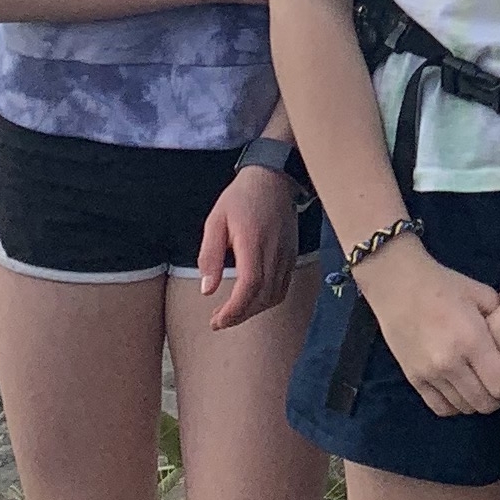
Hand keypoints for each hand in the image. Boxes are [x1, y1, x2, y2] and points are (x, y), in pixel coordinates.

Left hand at [196, 163, 297, 329]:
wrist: (272, 178)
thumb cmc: (241, 198)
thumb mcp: (216, 221)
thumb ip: (210, 256)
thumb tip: (207, 290)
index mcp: (253, 242)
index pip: (249, 286)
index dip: (234, 310)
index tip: (216, 321)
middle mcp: (274, 252)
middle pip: (263, 297)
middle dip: (240, 316)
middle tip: (219, 321)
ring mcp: (287, 255)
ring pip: (274, 296)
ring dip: (253, 310)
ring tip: (233, 313)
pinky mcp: (292, 255)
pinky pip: (283, 287)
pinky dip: (267, 301)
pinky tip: (252, 300)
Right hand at [368, 242, 499, 415]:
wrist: (399, 285)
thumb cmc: (445, 286)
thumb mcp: (482, 295)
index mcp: (472, 340)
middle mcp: (451, 362)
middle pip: (485, 404)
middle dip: (498, 398)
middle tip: (497, 382)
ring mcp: (430, 373)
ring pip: (464, 408)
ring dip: (476, 401)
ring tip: (478, 385)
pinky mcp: (414, 379)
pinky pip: (440, 408)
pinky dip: (454, 405)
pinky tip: (459, 390)